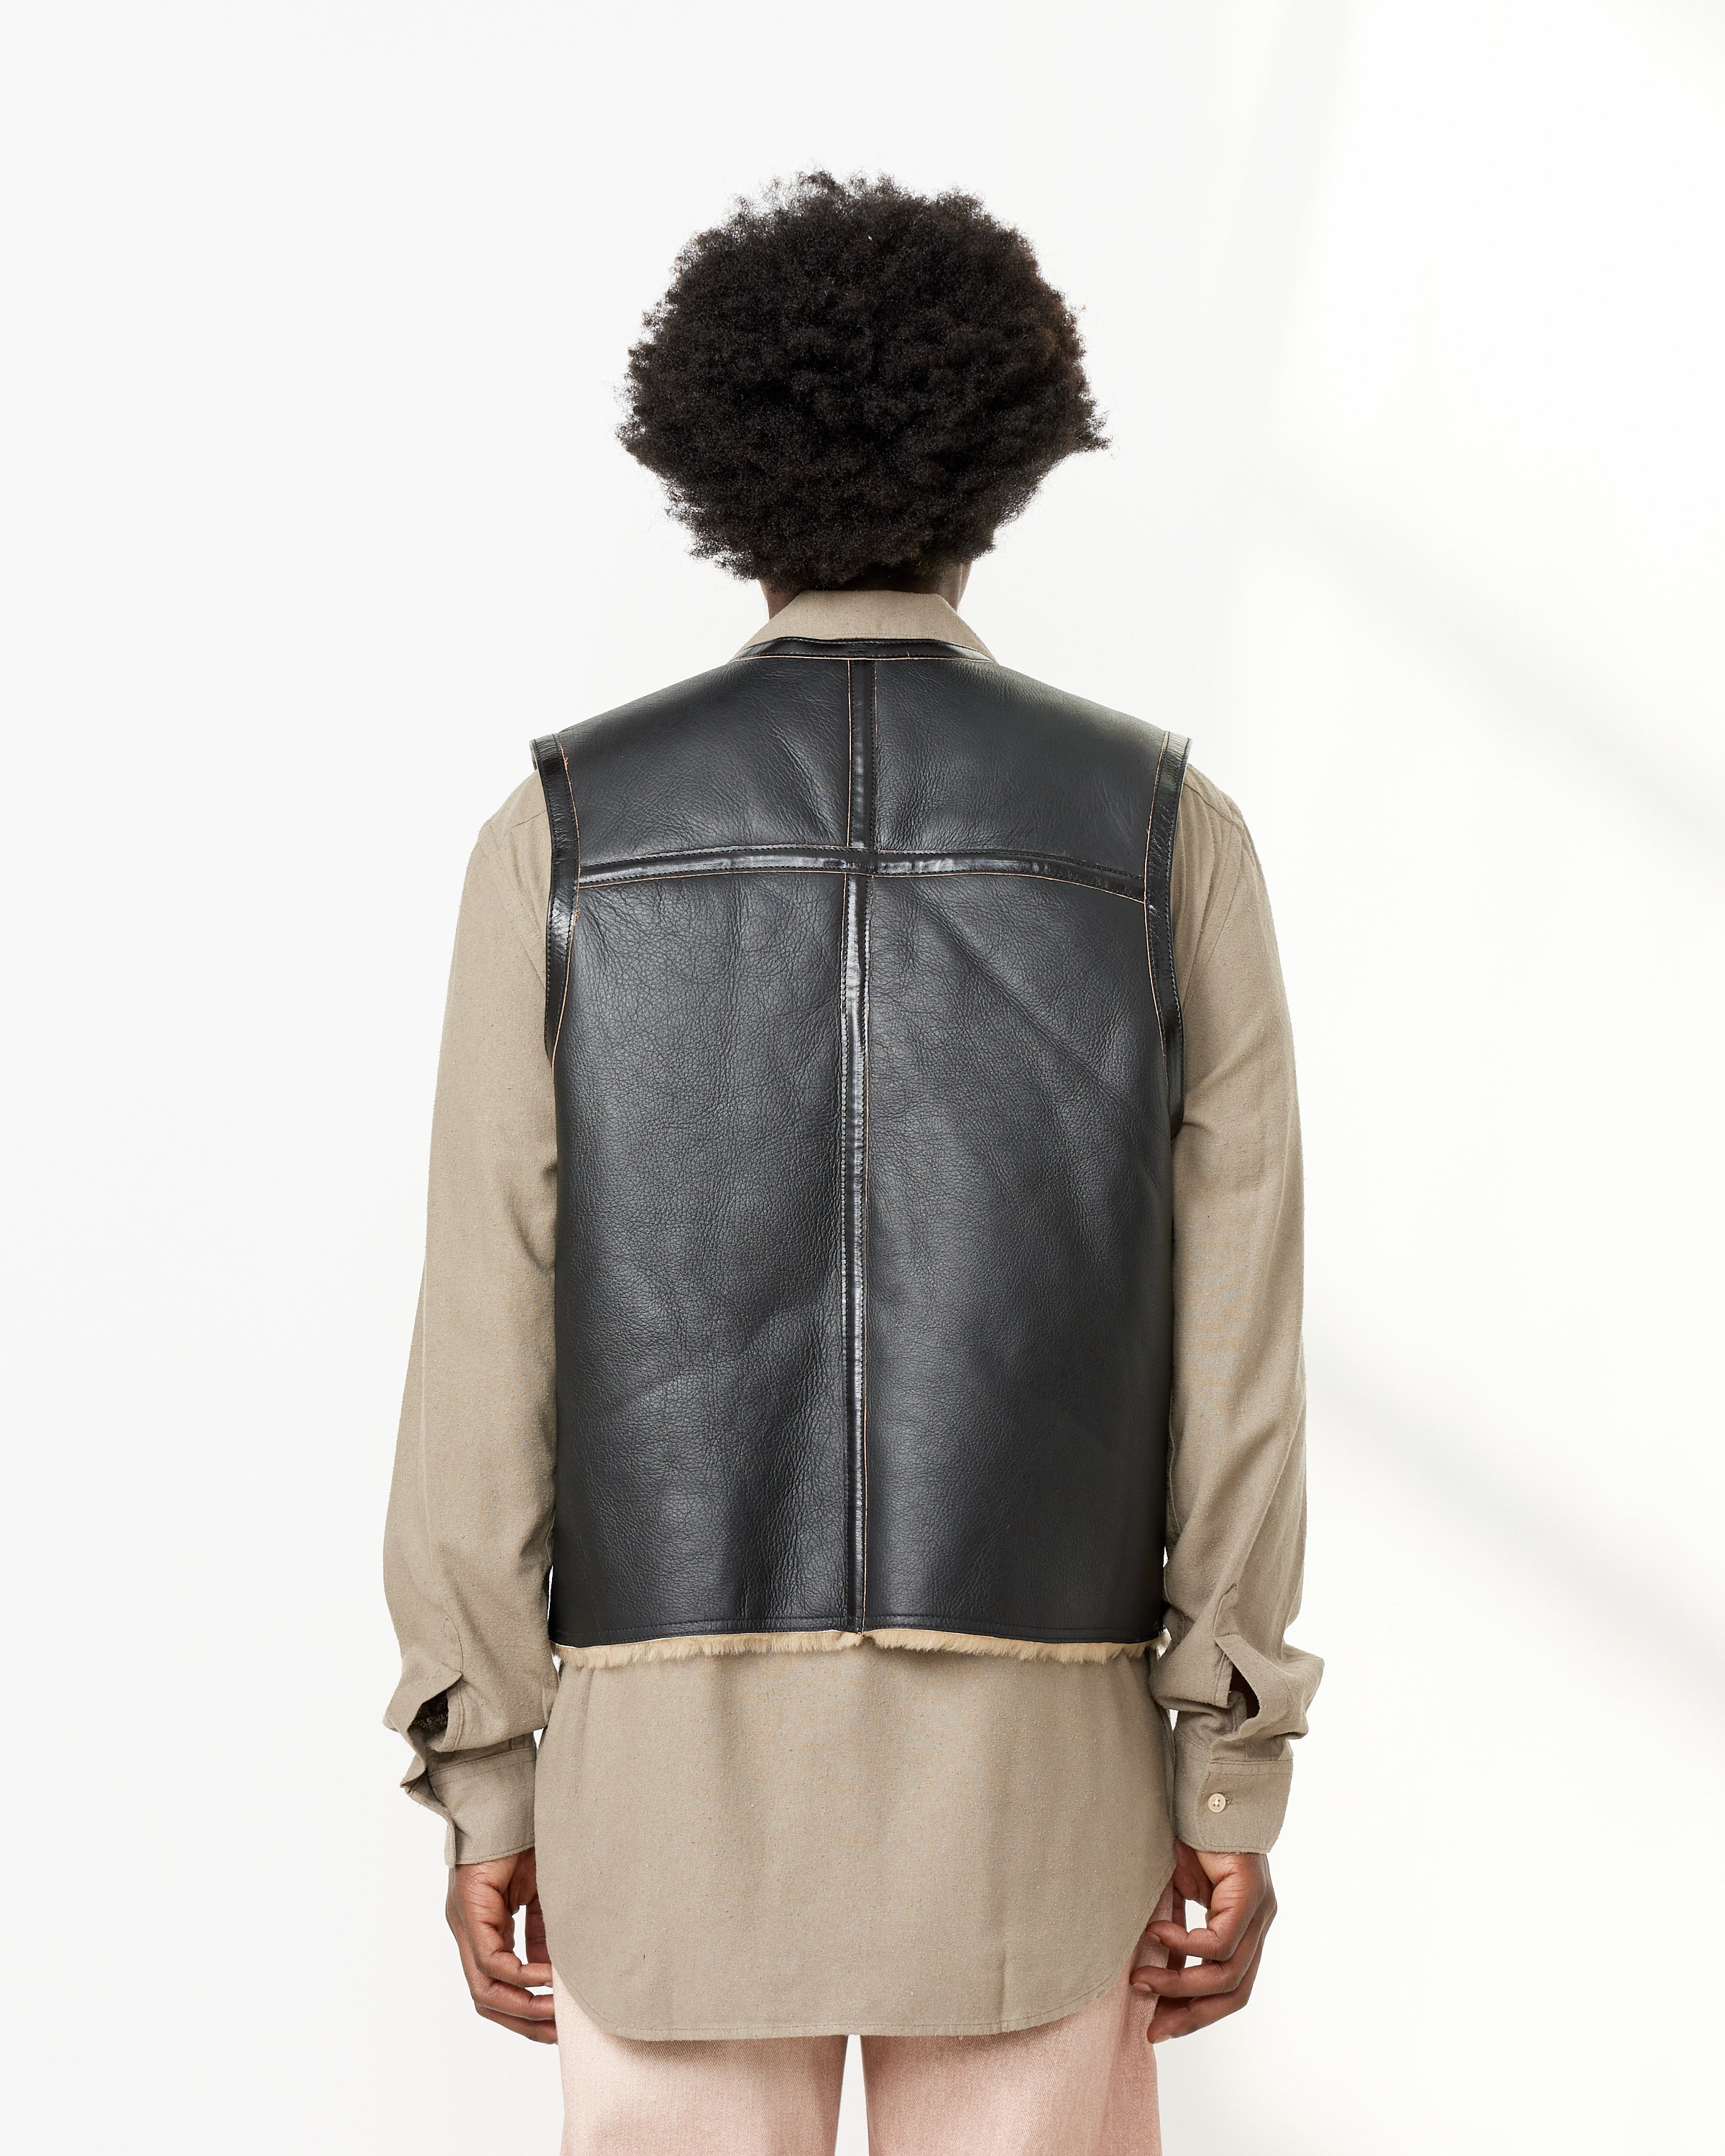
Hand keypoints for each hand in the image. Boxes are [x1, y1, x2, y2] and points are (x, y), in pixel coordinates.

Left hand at [445, 1848, 556, 2042]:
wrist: (510, 1793)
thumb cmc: (527, 1835)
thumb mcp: (543, 1895)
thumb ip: (544, 1933)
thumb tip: (555, 1974)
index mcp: (485, 1927)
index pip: (497, 1987)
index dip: (526, 2011)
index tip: (560, 2024)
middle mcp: (468, 1930)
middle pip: (486, 1999)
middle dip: (524, 2020)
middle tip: (558, 2034)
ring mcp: (465, 1922)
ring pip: (483, 1988)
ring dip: (522, 2006)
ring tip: (557, 2012)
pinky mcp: (468, 1909)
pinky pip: (489, 1960)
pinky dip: (520, 1976)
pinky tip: (548, 1977)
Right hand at [1130, 1840, 1275, 2041]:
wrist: (1198, 1789)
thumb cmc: (1185, 1836)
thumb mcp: (1176, 1895)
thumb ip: (1174, 1935)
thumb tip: (1152, 1977)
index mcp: (1244, 1926)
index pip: (1229, 1989)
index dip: (1196, 2014)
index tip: (1159, 2026)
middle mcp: (1259, 1923)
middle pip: (1235, 1993)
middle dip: (1192, 2015)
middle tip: (1154, 2026)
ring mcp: (1260, 1910)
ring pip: (1228, 1973)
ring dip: (1180, 1984)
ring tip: (1143, 1979)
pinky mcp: (1252, 1894)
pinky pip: (1221, 1942)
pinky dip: (1185, 1946)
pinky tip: (1158, 1933)